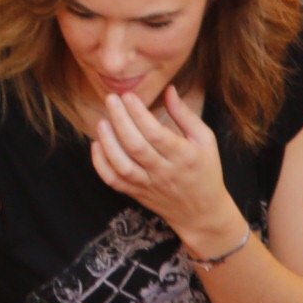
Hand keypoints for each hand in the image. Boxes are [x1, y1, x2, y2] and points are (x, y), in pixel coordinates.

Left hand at [90, 86, 241, 246]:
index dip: (139, 114)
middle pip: (136, 147)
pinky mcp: (136, 194)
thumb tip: (168, 89)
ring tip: (102, 121)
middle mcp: (165, 172)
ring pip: (122, 166)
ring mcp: (148, 185)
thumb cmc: (205, 170)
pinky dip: (101, 165)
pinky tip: (97, 145)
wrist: (202, 213)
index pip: (156, 134)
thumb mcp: (204, 140)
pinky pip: (114, 181)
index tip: (128, 96)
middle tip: (111, 99)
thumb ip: (185, 115)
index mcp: (184, 156)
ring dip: (108, 142)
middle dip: (120, 120)